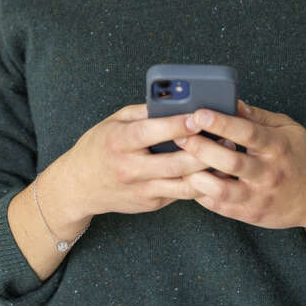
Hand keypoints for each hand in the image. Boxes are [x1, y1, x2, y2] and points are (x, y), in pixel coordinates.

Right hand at [58, 103, 214, 220]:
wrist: (78, 187)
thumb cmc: (98, 146)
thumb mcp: (113, 121)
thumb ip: (143, 112)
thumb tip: (175, 101)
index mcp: (119, 142)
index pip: (152, 132)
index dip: (178, 125)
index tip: (200, 116)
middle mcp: (130, 168)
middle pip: (175, 163)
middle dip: (204, 151)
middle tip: (227, 138)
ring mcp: (141, 190)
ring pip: (183, 184)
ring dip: (209, 171)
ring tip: (228, 156)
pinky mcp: (151, 204)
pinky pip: (181, 194)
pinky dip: (200, 182)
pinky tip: (215, 171)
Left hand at [175, 100, 305, 229]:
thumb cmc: (301, 156)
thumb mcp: (288, 129)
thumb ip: (259, 117)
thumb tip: (231, 101)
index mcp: (278, 147)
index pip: (247, 132)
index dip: (221, 122)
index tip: (198, 113)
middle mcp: (269, 173)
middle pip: (229, 161)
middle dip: (201, 147)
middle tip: (179, 135)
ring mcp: (259, 197)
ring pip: (221, 189)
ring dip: (196, 175)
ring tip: (179, 161)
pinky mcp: (251, 215)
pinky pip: (220, 206)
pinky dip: (201, 193)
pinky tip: (189, 179)